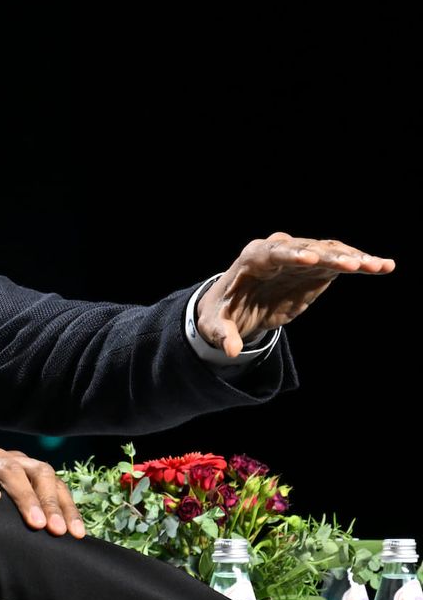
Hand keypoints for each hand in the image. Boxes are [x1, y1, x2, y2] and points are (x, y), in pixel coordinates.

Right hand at [0, 447, 84, 537]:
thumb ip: (20, 514)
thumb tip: (56, 541)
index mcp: (15, 467)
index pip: (50, 480)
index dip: (66, 505)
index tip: (77, 535)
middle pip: (35, 470)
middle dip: (50, 500)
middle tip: (58, 531)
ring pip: (7, 469)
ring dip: (24, 495)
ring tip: (35, 522)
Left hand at [197, 232, 394, 357]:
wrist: (238, 304)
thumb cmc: (223, 311)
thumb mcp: (214, 324)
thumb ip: (222, 334)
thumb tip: (232, 350)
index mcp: (252, 259)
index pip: (272, 253)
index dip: (292, 255)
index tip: (310, 260)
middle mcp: (278, 250)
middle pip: (306, 249)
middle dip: (328, 256)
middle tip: (353, 265)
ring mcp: (300, 256)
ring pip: (328, 251)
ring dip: (352, 258)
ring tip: (377, 266)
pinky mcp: (317, 266)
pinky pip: (341, 261)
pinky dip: (361, 263)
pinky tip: (385, 266)